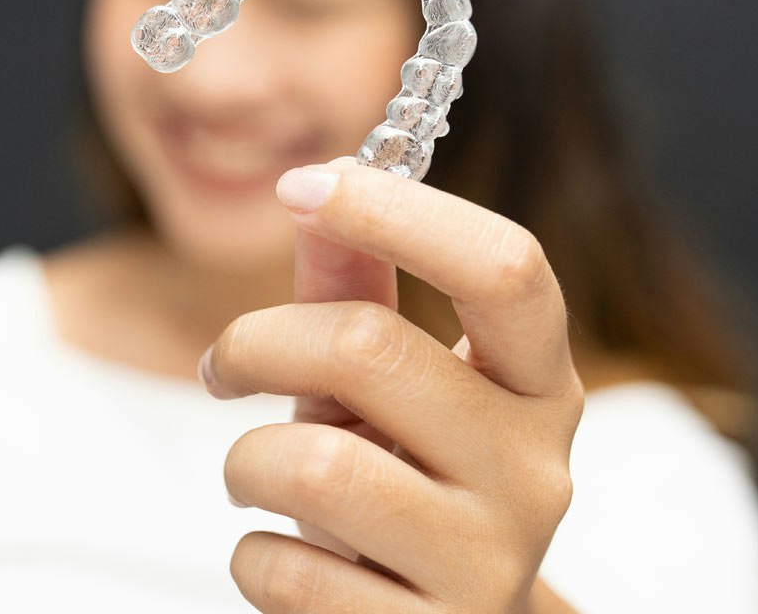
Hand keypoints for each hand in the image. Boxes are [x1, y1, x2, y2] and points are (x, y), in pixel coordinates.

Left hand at [198, 156, 583, 612]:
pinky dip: (252, 553)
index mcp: (535, 376)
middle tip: (222, 363)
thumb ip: (355, 282)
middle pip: (371, 347)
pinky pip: (291, 575)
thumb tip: (320, 181)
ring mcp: (492, 560)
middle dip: (258, 340)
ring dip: (245, 461)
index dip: (396, 211)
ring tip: (251, 473)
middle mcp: (535, 464)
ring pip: (316, 466)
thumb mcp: (384, 378)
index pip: (503, 265)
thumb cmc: (404, 473)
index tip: (301, 186)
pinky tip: (279, 551)